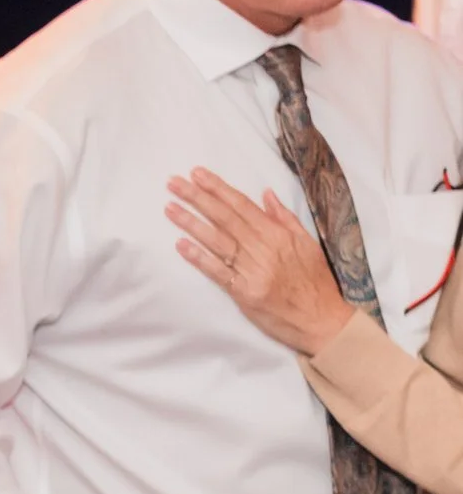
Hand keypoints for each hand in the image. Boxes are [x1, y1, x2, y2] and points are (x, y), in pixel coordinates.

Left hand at [165, 168, 351, 356]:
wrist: (323, 320)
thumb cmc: (315, 282)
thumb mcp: (308, 244)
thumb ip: (285, 218)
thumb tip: (266, 193)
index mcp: (278, 234)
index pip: (242, 205)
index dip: (218, 188)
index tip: (197, 174)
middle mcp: (263, 248)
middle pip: (225, 218)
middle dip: (198, 198)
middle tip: (173, 182)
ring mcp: (252, 270)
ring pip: (217, 240)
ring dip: (191, 223)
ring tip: (170, 208)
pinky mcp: (244, 292)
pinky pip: (217, 271)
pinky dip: (199, 257)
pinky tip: (180, 245)